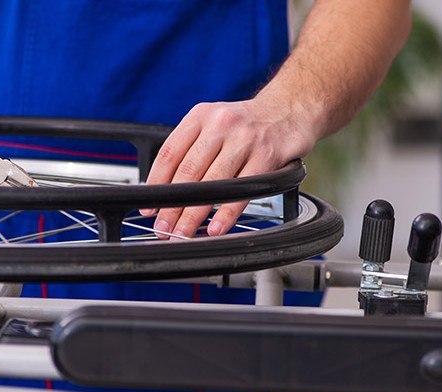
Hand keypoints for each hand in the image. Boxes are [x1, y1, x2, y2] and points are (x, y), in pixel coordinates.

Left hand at [142, 95, 318, 237]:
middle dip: (172, 205)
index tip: (150, 207)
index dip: (156, 183)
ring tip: (183, 233)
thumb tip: (165, 187)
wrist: (291, 108)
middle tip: (163, 228)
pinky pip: (242, 191)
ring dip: (194, 214)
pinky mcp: (267, 156)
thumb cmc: (248, 123)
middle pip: (188, 172)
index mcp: (200, 116)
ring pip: (213, 183)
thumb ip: (192, 148)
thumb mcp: (214, 122)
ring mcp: (244, 140)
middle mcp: (220, 125)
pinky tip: (216, 228)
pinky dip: (226, 213)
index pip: (170, 153)